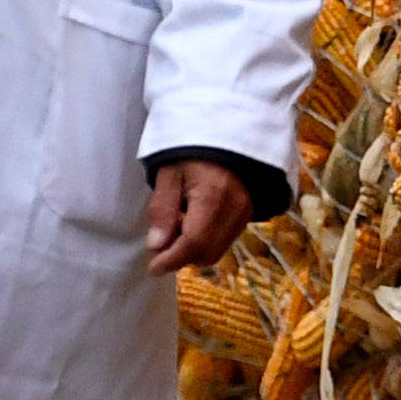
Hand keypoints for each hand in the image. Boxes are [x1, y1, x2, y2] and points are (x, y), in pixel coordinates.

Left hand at [146, 154, 254, 274]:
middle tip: (161, 246)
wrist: (228, 132)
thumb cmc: (192, 152)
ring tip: (177, 231)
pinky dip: (206, 243)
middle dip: (181, 257)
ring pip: (217, 251)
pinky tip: (193, 226)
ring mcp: (245, 214)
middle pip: (206, 253)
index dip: (171, 260)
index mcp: (213, 197)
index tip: (152, 267)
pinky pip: (225, 241)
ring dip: (193, 252)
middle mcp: (234, 210)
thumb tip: (156, 246)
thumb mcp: (169, 173)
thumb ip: (162, 209)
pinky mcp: (248, 215)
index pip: (193, 243)